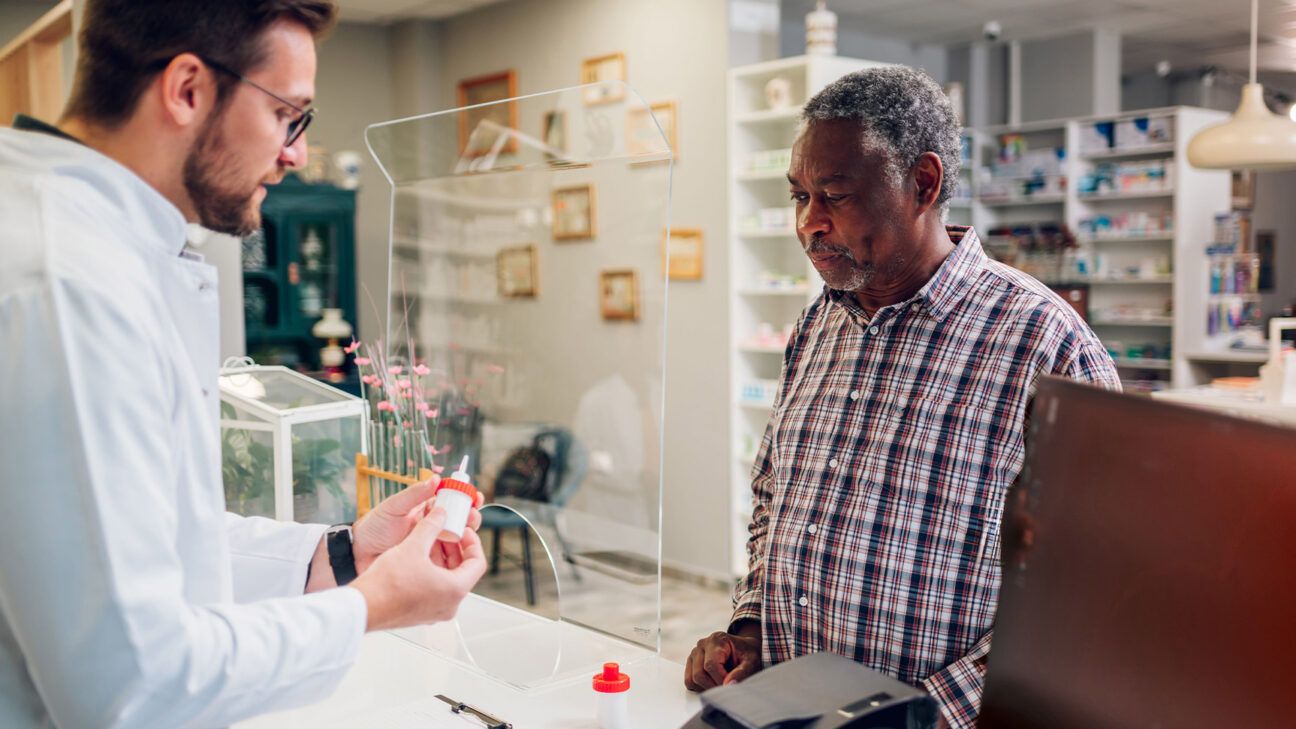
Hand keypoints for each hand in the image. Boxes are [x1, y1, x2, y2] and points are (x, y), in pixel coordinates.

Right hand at [349, 506, 487, 630]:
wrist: (362, 607)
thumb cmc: (387, 584)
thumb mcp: (413, 546)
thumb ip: (431, 526)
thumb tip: (441, 514)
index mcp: (455, 590)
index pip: (477, 563)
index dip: (472, 542)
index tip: (463, 530)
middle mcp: (449, 605)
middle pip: (463, 571)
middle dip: (455, 548)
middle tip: (446, 531)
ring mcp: (435, 611)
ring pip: (448, 579)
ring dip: (442, 558)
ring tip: (430, 539)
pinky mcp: (421, 613)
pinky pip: (435, 589)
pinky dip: (432, 571)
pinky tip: (418, 556)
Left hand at [352, 478, 481, 573]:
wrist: (357, 555)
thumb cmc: (372, 528)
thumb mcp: (393, 507)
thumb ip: (414, 494)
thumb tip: (436, 479)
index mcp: (425, 510)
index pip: (450, 501)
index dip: (464, 498)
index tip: (473, 495)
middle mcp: (431, 527)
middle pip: (459, 521)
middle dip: (470, 516)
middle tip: (471, 515)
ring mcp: (431, 546)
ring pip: (457, 540)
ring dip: (465, 534)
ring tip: (464, 532)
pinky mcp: (428, 563)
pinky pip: (447, 559)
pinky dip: (456, 554)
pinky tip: (457, 550)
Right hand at [684, 626, 761, 690]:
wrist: (743, 649)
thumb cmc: (747, 654)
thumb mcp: (751, 662)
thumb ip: (741, 673)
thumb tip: (728, 685)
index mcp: (716, 640)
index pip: (711, 666)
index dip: (720, 680)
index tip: (731, 685)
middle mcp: (702, 644)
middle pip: (699, 674)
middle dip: (713, 686)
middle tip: (727, 687)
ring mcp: (694, 654)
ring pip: (692, 680)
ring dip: (706, 688)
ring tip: (721, 684)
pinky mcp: (691, 663)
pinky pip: (689, 681)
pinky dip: (700, 687)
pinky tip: (713, 683)